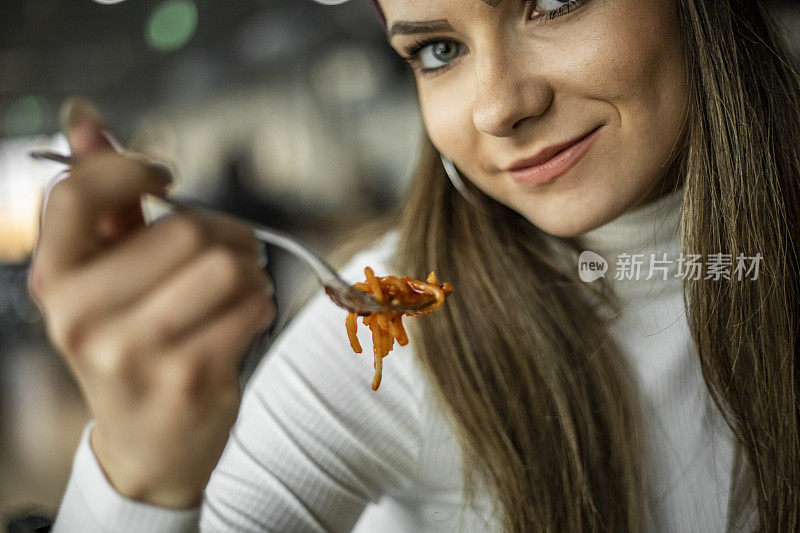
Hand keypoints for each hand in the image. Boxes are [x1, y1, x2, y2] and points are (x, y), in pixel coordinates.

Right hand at [28, 98, 275, 507]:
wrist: (147, 445)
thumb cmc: (129, 344)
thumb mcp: (101, 279)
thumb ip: (99, 199)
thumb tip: (85, 115)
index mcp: (55, 282)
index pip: (79, 192)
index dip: (131, 168)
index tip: (164, 179)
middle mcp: (82, 317)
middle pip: (183, 229)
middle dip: (222, 233)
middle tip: (224, 253)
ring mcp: (136, 352)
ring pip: (225, 264)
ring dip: (247, 269)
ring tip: (236, 287)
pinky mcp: (190, 377)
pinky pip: (252, 305)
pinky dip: (260, 302)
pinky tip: (243, 317)